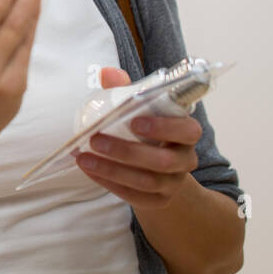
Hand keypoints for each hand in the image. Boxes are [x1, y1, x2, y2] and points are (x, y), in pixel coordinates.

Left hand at [76, 67, 202, 209]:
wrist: (162, 171)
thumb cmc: (148, 131)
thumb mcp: (141, 109)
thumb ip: (126, 90)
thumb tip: (106, 72)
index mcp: (186, 133)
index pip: (188, 130)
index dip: (165, 127)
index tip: (135, 121)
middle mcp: (185, 159)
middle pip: (163, 160)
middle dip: (127, 151)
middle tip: (96, 139)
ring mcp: (173, 183)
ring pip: (147, 181)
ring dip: (112, 169)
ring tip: (84, 158)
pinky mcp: (159, 201)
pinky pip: (136, 196)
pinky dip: (110, 184)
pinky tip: (90, 171)